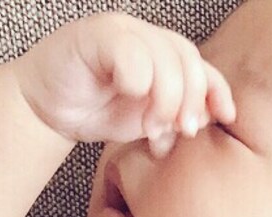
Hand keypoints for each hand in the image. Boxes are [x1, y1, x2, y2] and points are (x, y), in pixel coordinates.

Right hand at [13, 12, 235, 151]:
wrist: (46, 109)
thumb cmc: (97, 111)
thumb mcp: (147, 120)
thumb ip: (176, 116)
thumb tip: (210, 119)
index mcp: (162, 54)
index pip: (200, 66)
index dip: (217, 89)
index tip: (225, 118)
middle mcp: (144, 37)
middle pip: (186, 58)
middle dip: (192, 98)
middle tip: (184, 131)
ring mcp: (120, 32)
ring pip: (162, 55)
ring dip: (167, 96)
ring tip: (154, 127)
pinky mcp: (94, 36)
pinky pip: (129, 52)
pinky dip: (137, 79)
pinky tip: (130, 98)